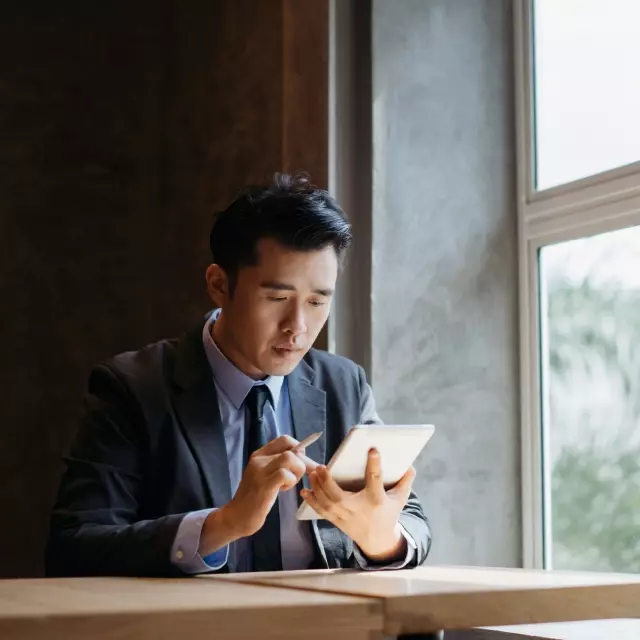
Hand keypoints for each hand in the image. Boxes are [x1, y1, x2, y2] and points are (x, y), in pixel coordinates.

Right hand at [200, 435, 316, 554]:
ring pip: (289, 458)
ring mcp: (260, 471)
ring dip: (297, 471)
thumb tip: (304, 457)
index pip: (285, 440)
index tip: (300, 463)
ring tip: (290, 483)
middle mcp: (259, 459)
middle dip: (303, 463)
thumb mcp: (266, 475)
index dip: (298, 449)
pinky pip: (284, 474)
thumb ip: (280, 464)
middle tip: (302, 476)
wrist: (237, 516)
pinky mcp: (263, 485)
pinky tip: (283, 490)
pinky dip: (290, 481)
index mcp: (260, 454)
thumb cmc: (256, 497)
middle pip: (291, 449)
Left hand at [300, 449, 414, 561]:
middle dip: (328, 482)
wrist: (378, 540)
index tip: (372, 449)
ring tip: (312, 473)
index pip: (375, 480)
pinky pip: (321, 511)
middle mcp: (359, 509)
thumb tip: (410, 466)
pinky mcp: (336, 520)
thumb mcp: (400, 499)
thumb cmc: (388, 513)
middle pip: (340, 496)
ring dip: (317, 488)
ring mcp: (345, 516)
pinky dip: (312, 501)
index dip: (374, 464)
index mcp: (376, 500)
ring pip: (327, 503)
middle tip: (321, 466)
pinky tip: (305, 490)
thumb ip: (405, 482)